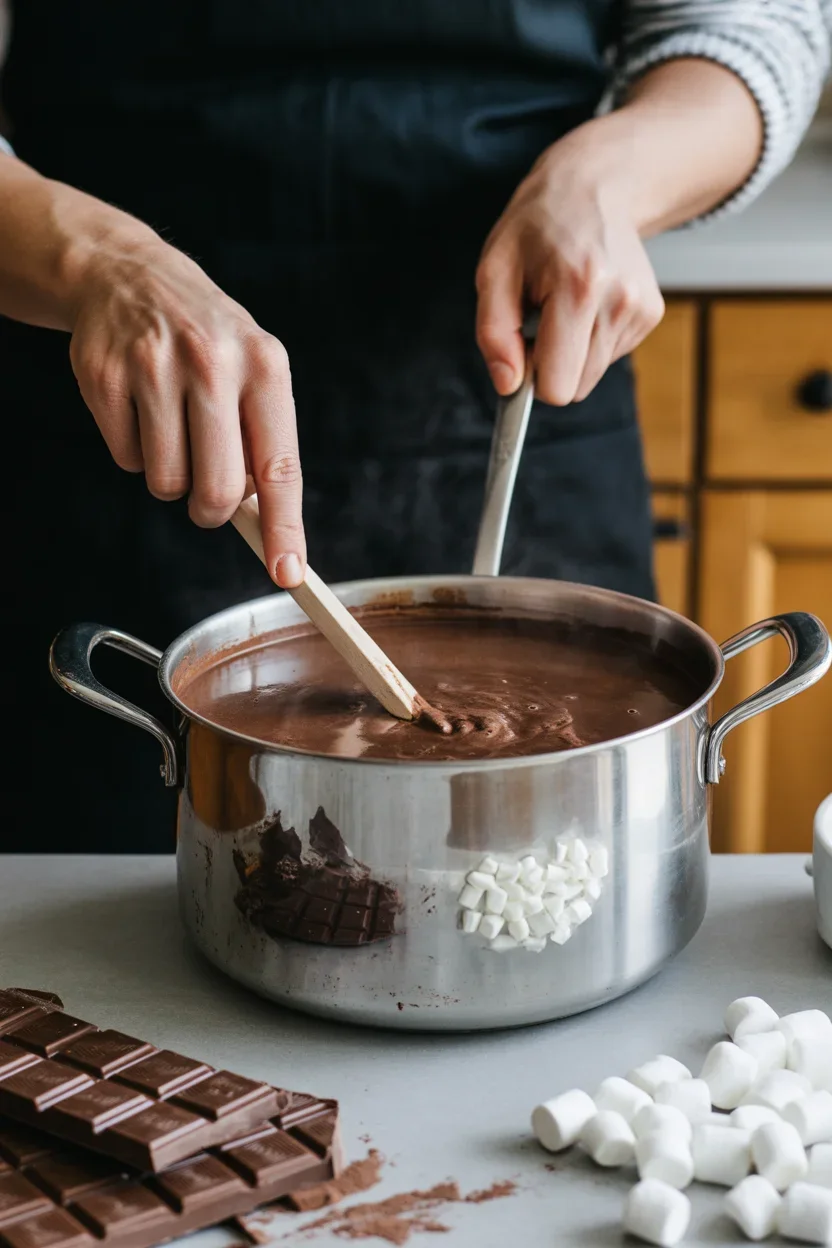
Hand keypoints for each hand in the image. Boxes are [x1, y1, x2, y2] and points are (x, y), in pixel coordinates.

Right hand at [68, 234, 304, 586]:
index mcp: (264, 365)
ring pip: (166, 484)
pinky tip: (140, 408)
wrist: (129, 274)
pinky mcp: (104, 377)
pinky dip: (135, 451)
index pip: (280, 468)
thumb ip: (265, 442)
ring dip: (171, 476)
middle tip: (207, 490)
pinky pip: (127, 460)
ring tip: (173, 427)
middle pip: (216, 492)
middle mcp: (212, 362)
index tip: (288, 572)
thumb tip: (268, 524)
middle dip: (212, 509)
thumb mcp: (255, 370)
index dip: (283, 529)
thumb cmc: (208, 340)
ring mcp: (152, 367)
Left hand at [476, 119, 664, 404]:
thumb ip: (493, 333)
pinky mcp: (652, 314)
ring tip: (564, 302)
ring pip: (591, 376)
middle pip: (575, 388)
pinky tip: (587, 301)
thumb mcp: (495, 270)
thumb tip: (508, 386)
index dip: (531, 376)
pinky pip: (608, 357)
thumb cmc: (537, 228)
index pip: (556, 387)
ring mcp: (641, 308)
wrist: (595, 187)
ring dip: (571, 351)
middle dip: (551, 364)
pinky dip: (591, 339)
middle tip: (541, 316)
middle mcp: (619, 301)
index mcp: (577, 288)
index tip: (522, 347)